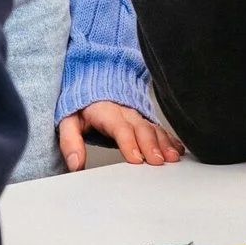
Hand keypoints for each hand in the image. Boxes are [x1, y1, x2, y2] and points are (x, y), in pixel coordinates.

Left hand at [57, 101, 184, 170]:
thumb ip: (70, 141)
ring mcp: (137, 114)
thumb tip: (75, 163)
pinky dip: (169, 138)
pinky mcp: (143, 119)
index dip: (129, 143)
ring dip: (164, 143)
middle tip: (157, 162)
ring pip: (153, 128)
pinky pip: (159, 128)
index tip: (136, 159)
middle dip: (151, 145)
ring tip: (171, 158)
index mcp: (106, 112)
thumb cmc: (80, 105)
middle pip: (141, 128)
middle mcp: (125, 112)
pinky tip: (177, 149)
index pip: (120, 127)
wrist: (92, 81)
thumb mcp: (67, 120)